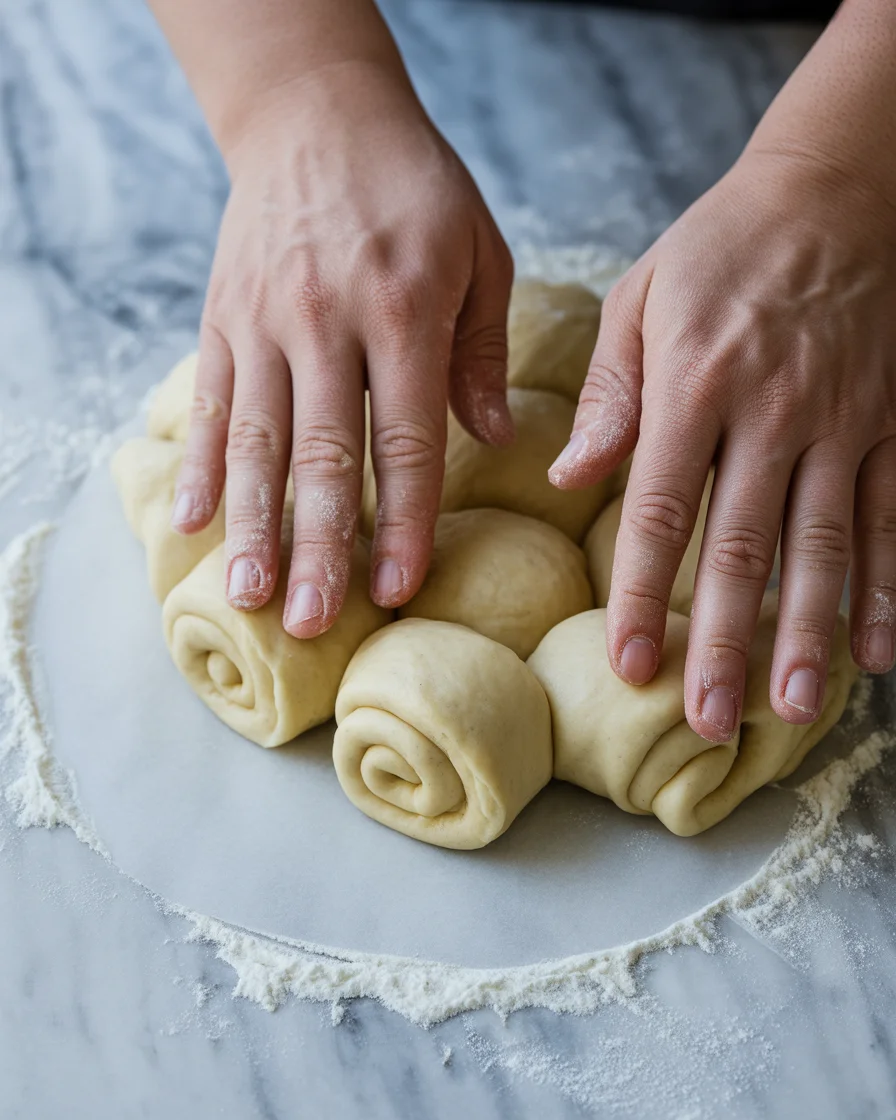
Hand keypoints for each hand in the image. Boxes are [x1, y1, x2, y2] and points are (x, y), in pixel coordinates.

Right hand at [169, 62, 513, 636]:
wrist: (317, 113)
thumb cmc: (415, 186)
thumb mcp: (478, 253)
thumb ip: (482, 353)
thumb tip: (499, 441)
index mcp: (403, 311)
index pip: (405, 440)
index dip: (405, 522)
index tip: (400, 589)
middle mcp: (325, 323)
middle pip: (323, 457)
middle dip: (320, 548)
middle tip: (316, 623)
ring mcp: (264, 322)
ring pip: (256, 442)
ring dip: (254, 527)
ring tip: (249, 597)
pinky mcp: (222, 319)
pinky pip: (209, 404)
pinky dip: (200, 467)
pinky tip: (192, 524)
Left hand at [552, 148, 895, 741]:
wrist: (839, 184)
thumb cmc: (722, 245)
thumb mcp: (642, 298)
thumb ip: (609, 393)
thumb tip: (569, 477)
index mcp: (694, 385)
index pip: (660, 513)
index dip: (644, 596)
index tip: (629, 665)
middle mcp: (770, 412)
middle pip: (744, 547)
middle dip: (724, 641)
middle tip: (708, 719)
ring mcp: (842, 420)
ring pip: (825, 545)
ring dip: (808, 633)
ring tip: (792, 709)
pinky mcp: (891, 419)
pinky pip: (891, 514)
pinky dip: (887, 586)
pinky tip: (877, 651)